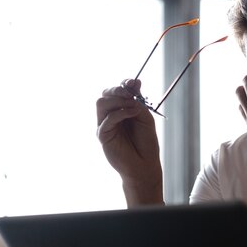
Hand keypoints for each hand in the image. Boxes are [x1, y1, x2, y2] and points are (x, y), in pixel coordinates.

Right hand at [96, 79, 162, 204]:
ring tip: (133, 106)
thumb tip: (135, 82)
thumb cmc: (146, 142)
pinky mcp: (102, 135)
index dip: (123, 84)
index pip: (116, 91)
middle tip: (131, 94)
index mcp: (120, 109)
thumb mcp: (145, 116)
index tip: (133, 83)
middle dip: (117, 90)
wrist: (145, 164)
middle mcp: (110, 115)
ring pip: (101, 103)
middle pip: (105, 94)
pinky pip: (107, 119)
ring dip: (118, 100)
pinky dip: (120, 112)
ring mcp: (105, 125)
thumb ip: (138, 100)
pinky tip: (133, 113)